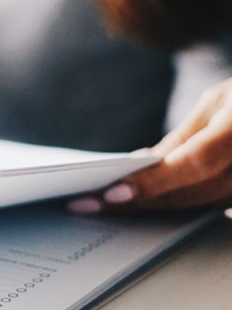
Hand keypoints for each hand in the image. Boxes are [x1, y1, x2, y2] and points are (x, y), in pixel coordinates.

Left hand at [68, 78, 231, 214]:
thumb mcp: (219, 101)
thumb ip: (185, 136)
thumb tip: (144, 164)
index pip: (195, 163)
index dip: (154, 181)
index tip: (112, 193)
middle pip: (193, 193)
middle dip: (140, 200)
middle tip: (91, 204)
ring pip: (202, 206)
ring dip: (155, 208)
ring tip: (108, 206)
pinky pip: (215, 209)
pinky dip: (181, 206)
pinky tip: (148, 204)